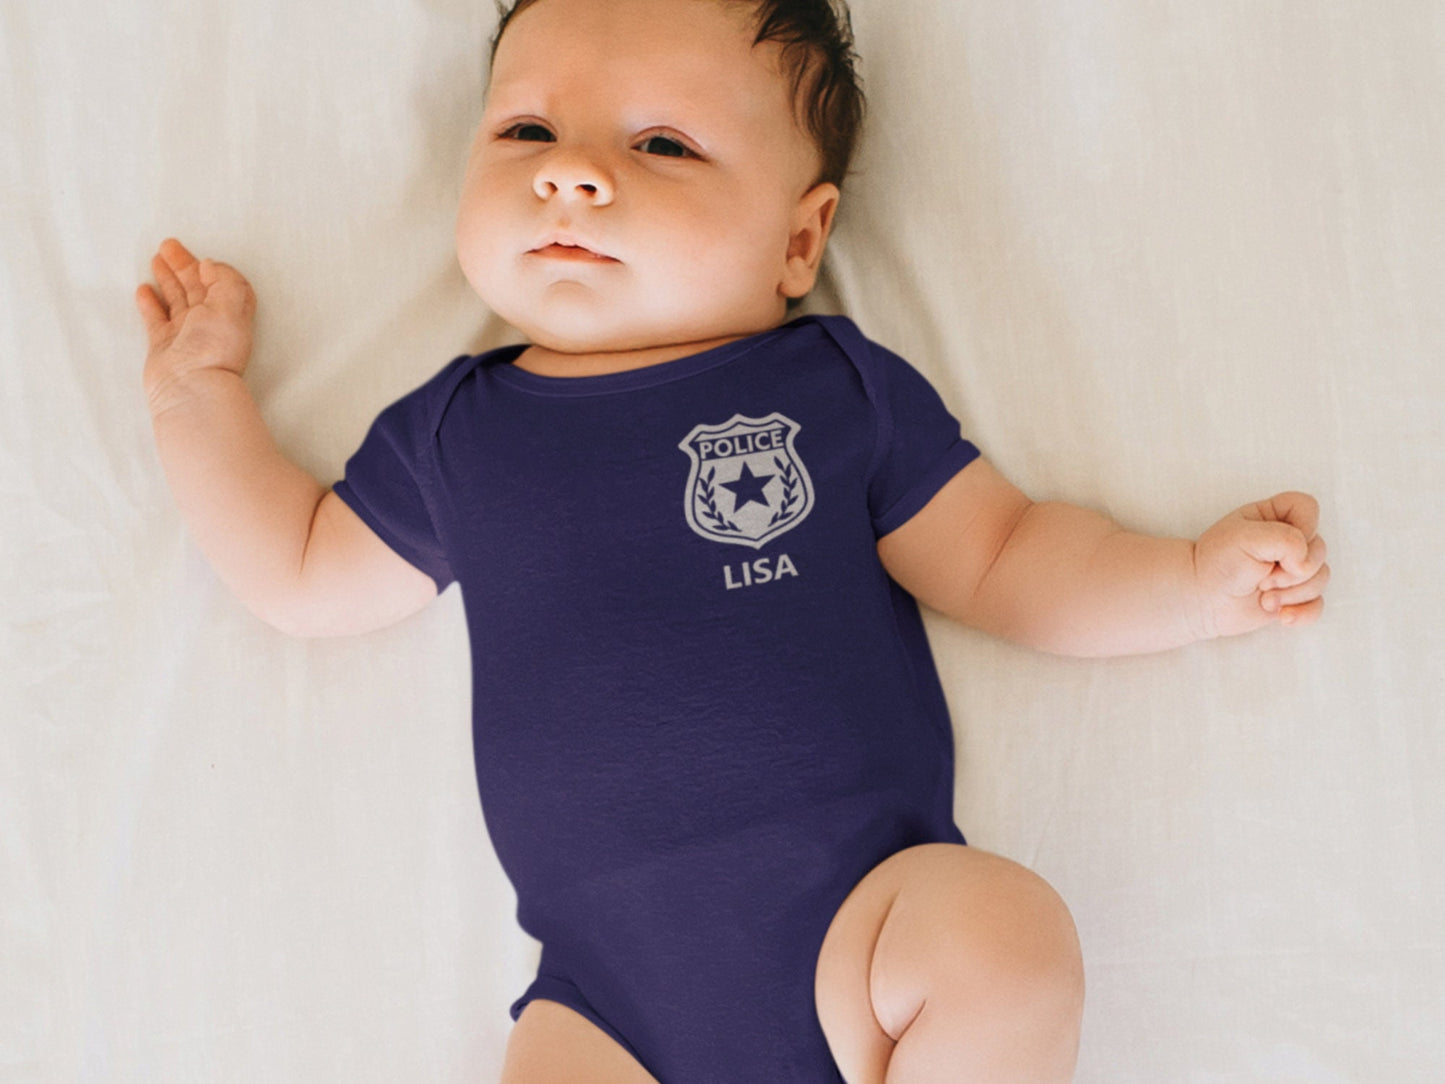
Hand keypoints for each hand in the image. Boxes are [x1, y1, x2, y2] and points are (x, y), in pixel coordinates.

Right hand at [135, 238, 255, 412]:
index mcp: (230, 313)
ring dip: (166, 279)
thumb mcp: (231, 304)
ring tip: (155, 259)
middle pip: (196, 287)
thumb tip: (210, 266)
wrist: (190, 387)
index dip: (211, 268)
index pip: (222, 284)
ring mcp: (186, 335)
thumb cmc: (213, 349)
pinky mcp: (164, 346)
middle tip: (166, 245)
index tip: (198, 257)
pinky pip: (156, 318)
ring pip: (176, 299)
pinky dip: (150, 303)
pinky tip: (143, 290)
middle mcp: (210, 324)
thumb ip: (226, 279)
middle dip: (182, 266)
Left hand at [1193, 492, 1329, 638]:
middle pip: (1319, 549)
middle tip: (1261, 577)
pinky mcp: (1293, 596)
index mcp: (1273, 516)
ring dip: (1291, 593)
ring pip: (1321, 578)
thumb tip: (1305, 564)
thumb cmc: (1217, 564)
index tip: (1277, 545)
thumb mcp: (1244, 538)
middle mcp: (1287, 540)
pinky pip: (1317, 604)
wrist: (1201, 601)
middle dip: (1291, 570)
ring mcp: (1293, 569)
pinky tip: (1282, 616)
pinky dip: (1302, 613)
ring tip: (1262, 596)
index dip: (1303, 527)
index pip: (1308, 508)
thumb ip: (1285, 540)